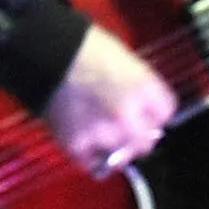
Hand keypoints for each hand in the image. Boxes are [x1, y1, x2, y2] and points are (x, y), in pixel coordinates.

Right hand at [43, 21, 175, 177]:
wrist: (42, 50)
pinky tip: (84, 139)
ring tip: (96, 127)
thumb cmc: (82, 44)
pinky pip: (93, 164)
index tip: (144, 109)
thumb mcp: (122, 57)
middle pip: (147, 142)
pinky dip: (90, 156)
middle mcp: (130, 117)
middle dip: (137, 133)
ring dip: (113, 144)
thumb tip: (143, 108)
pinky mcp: (78, 146)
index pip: (167, 113)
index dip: (153, 110)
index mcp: (143, 88)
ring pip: (121, 156)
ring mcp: (104, 135)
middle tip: (121, 123)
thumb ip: (138, 85)